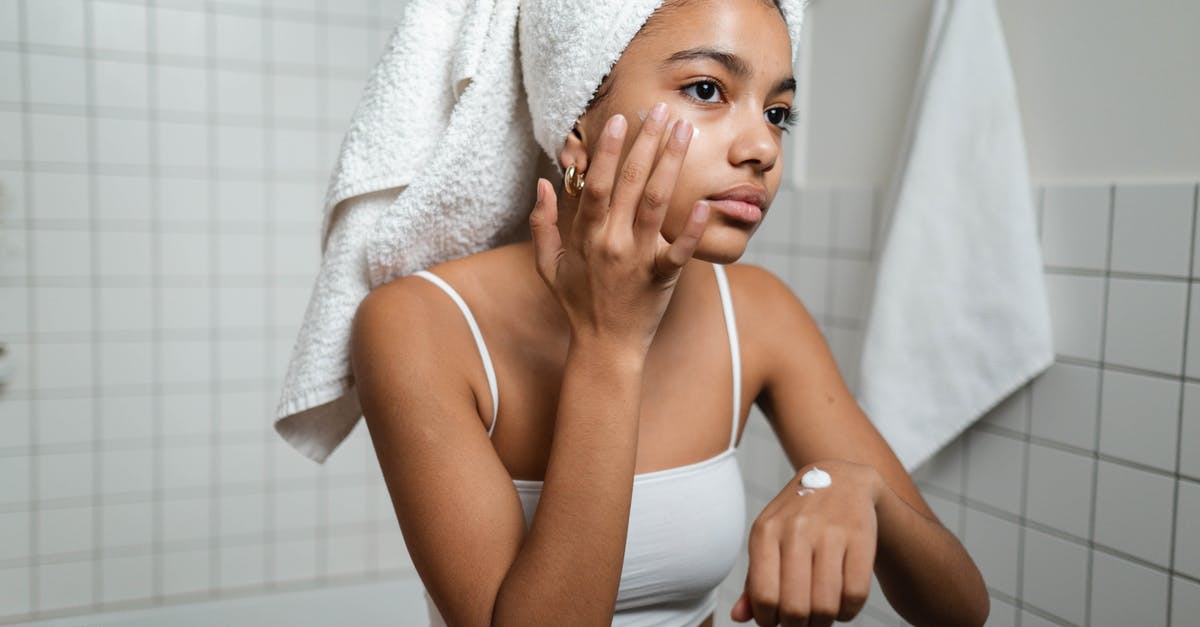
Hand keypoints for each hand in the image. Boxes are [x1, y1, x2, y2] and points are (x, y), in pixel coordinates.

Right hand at [528, 102, 709, 353]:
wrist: (605, 347)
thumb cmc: (578, 303)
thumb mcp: (548, 265)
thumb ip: (542, 223)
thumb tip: (543, 183)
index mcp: (587, 236)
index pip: (598, 184)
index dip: (608, 150)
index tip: (620, 120)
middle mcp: (613, 242)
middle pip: (631, 183)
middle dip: (647, 143)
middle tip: (660, 110)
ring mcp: (638, 260)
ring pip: (657, 203)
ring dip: (671, 164)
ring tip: (685, 133)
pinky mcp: (662, 278)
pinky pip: (680, 251)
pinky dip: (693, 229)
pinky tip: (706, 203)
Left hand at [732, 460, 883, 626]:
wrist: (842, 480)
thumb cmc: (798, 518)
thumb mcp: (770, 539)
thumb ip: (754, 580)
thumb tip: (740, 617)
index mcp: (766, 531)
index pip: (764, 595)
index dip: (769, 620)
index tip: (776, 621)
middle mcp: (796, 529)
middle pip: (795, 606)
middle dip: (797, 626)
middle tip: (801, 623)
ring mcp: (830, 532)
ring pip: (826, 605)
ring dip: (823, 622)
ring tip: (821, 615)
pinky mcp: (860, 537)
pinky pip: (856, 594)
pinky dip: (849, 611)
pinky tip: (842, 604)